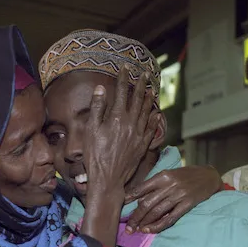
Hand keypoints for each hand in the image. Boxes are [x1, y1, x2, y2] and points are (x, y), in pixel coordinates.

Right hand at [83, 65, 156, 194]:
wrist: (108, 179)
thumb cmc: (95, 155)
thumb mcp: (91, 130)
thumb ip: (97, 108)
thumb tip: (101, 88)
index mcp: (117, 117)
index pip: (121, 92)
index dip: (123, 78)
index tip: (125, 67)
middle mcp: (131, 123)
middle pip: (137, 99)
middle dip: (140, 85)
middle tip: (143, 74)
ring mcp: (138, 135)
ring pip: (146, 112)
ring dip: (149, 99)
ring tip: (151, 89)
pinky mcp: (142, 145)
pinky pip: (151, 129)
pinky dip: (154, 119)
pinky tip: (156, 114)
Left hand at [124, 165, 222, 233]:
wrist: (209, 176)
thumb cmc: (187, 175)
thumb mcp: (170, 174)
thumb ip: (155, 184)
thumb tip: (138, 198)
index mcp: (163, 176)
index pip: (141, 189)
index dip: (129, 199)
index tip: (121, 207)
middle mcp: (169, 185)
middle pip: (146, 204)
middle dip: (135, 217)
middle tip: (128, 227)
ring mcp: (178, 196)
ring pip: (156, 212)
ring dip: (144, 223)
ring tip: (136, 230)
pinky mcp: (186, 205)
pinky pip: (169, 218)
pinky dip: (158, 226)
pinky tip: (150, 230)